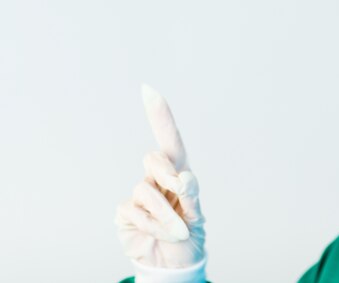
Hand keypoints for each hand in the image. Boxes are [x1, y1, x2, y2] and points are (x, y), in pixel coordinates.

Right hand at [115, 84, 205, 267]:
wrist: (173, 265)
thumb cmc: (188, 235)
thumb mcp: (197, 215)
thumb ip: (191, 194)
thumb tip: (184, 176)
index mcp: (178, 174)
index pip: (170, 141)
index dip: (159, 116)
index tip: (149, 90)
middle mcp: (157, 179)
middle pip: (153, 158)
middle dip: (167, 173)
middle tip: (182, 191)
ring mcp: (139, 195)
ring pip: (146, 189)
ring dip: (167, 213)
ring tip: (179, 230)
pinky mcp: (125, 213)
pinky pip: (135, 212)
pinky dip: (154, 226)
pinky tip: (161, 235)